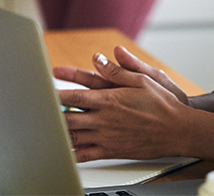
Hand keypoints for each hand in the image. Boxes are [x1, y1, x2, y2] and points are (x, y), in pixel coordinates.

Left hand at [54, 48, 193, 162]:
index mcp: (110, 99)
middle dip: (51, 115)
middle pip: (68, 119)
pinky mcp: (112, 150)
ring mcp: (106, 137)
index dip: (55, 95)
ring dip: (58, 133)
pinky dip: (71, 154)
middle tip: (36, 112)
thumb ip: (118, 70)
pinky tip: (62, 151)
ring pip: (74, 137)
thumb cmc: (162, 103)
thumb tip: (100, 58)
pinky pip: (86, 155)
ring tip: (43, 130)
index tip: (42, 91)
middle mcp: (104, 119)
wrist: (177, 130)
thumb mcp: (143, 79)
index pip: (74, 97)